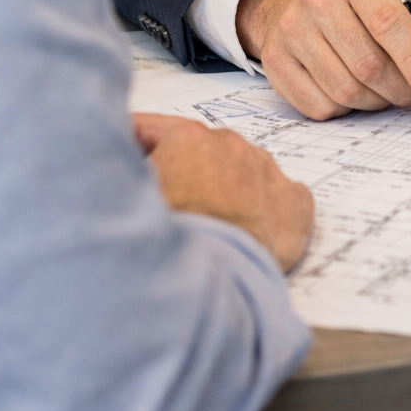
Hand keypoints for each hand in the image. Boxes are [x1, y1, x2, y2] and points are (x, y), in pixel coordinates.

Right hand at [132, 112, 313, 271]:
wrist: (211, 280)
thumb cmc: (165, 242)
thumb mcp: (121, 199)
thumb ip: (120, 174)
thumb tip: (116, 172)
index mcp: (188, 139)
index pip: (155, 129)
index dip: (134, 143)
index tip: (125, 150)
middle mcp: (231, 146)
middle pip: (201, 152)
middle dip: (184, 169)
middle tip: (167, 200)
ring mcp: (267, 173)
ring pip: (243, 171)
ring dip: (227, 188)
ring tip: (211, 223)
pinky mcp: (295, 205)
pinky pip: (283, 197)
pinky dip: (268, 209)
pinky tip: (253, 228)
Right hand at [236, 0, 410, 120]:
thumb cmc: (354, 8)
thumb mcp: (396, 8)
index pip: (388, 22)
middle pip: (368, 64)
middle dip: (401, 90)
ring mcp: (291, 30)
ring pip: (345, 90)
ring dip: (375, 103)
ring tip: (384, 92)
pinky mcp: (275, 61)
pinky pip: (320, 106)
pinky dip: (345, 110)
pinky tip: (351, 92)